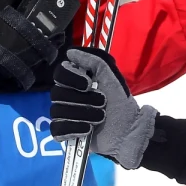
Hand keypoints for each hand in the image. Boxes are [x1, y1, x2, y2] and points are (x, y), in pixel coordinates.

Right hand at [50, 48, 157, 168]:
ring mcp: (65, 116)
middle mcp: (68, 97)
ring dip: (83, 114)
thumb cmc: (121, 105)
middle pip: (57, 93)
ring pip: (57, 111)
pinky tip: (87, 130)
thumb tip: (71, 52)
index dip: (71, 78)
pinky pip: (57, 130)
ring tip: (100, 118)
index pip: (60, 73)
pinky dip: (73, 128)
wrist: (128, 132)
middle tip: (102, 103)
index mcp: (77, 82)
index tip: (88, 84)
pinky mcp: (66, 133)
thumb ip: (95, 62)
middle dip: (83, 100)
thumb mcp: (112, 79)